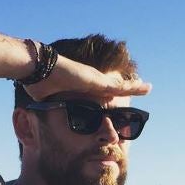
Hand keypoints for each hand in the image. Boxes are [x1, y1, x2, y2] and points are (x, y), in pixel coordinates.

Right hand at [24, 54, 151, 101]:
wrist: (36, 69)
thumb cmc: (38, 82)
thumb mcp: (46, 100)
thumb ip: (50, 107)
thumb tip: (40, 116)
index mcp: (81, 86)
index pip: (100, 91)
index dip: (110, 94)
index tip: (117, 97)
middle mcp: (91, 80)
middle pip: (114, 87)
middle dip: (127, 88)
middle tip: (140, 88)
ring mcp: (95, 79)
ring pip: (121, 85)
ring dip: (135, 86)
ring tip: (148, 87)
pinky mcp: (97, 81)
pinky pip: (121, 86)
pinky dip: (134, 87)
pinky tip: (145, 87)